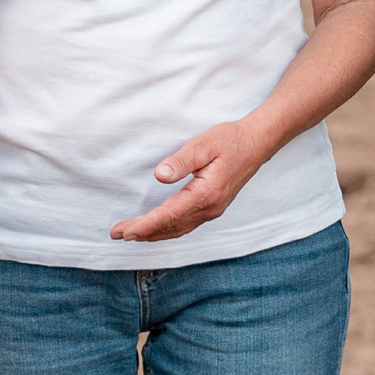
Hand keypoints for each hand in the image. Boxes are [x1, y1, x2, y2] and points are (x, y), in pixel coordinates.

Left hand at [111, 118, 275, 241]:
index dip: (144, 225)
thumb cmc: (231, 140)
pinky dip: (169, 229)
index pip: (169, 215)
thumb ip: (181, 161)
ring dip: (154, 234)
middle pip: (171, 226)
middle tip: (116, 234)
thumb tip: (159, 175)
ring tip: (131, 234)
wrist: (258, 142)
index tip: (124, 231)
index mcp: (206, 193)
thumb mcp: (204, 144)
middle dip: (143, 232)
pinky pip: (187, 225)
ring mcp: (214, 209)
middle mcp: (211, 207)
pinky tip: (158, 228)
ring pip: (179, 229)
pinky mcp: (214, 207)